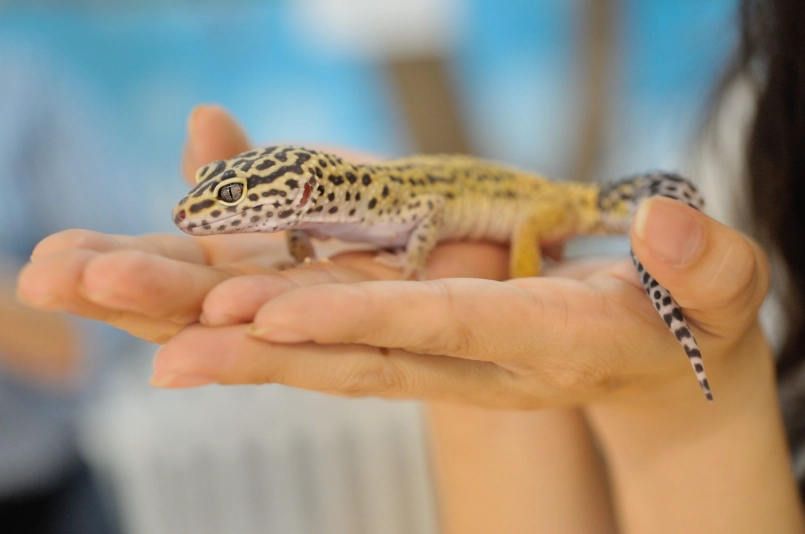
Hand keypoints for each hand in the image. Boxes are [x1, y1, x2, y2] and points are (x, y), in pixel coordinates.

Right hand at [16, 105, 510, 343]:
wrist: (518, 253)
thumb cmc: (407, 229)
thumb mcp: (319, 195)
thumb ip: (254, 175)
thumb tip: (199, 119)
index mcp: (275, 276)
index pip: (184, 279)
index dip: (120, 272)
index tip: (48, 266)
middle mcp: (308, 308)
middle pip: (210, 307)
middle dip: (136, 294)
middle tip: (51, 279)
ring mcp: (370, 320)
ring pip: (274, 323)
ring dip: (196, 318)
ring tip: (118, 303)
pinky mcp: (437, 318)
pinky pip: (369, 319)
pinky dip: (304, 318)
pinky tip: (242, 314)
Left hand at [152, 192, 769, 409]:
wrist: (669, 366)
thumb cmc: (700, 320)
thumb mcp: (725, 291)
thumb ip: (707, 266)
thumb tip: (670, 231)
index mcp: (546, 344)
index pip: (442, 331)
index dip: (359, 323)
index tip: (270, 319)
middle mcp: (480, 360)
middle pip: (360, 358)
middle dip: (263, 354)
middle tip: (163, 350)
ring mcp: (450, 353)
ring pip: (337, 353)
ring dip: (246, 344)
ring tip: (157, 339)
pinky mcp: (434, 338)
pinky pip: (346, 331)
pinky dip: (278, 321)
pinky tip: (212, 308)